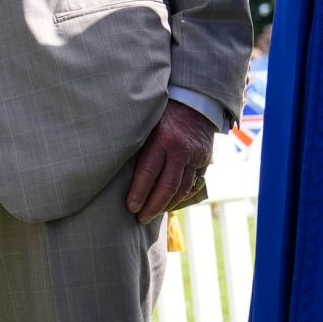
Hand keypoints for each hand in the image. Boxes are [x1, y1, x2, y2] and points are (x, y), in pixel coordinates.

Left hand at [126, 101, 215, 221]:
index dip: (139, 193)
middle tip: (140, 218)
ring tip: (153, 214)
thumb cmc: (161, 114)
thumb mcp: (147, 124)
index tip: (131, 207)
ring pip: (181, 189)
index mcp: (162, 139)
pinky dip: (181, 197)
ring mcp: (195, 157)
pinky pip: (193, 185)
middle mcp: (181, 150)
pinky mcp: (204, 161)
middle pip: (167, 187)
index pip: (149, 173)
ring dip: (167, 205)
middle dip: (152, 206)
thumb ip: (138, 147)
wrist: (194, 103)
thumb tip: (118, 172)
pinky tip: (170, 204)